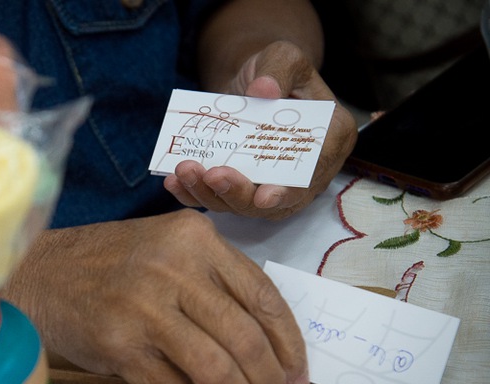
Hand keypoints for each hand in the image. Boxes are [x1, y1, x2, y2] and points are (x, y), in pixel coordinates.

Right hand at [2, 209, 308, 383]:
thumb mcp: (169, 248)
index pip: (264, 296)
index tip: (297, 374)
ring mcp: (143, 306)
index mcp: (196, 237)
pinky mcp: (119, 344)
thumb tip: (267, 346)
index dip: (290, 344)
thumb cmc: (112, 263)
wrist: (41, 273)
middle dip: (267, 379)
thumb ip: (216, 281)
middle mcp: (173, 266)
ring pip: (215, 368)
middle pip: (245, 338)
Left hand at [164, 41, 357, 219]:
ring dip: (212, 195)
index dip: (289, 191)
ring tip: (185, 171)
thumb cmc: (273, 71)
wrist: (250, 82)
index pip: (313, 174)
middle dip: (240, 194)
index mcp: (329, 140)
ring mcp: (272, 185)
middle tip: (211, 175)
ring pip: (243, 206)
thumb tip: (264, 90)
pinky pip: (218, 200)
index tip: (263, 197)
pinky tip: (174, 182)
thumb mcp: (283, 56)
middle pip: (275, 202)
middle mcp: (305, 172)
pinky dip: (194, 195)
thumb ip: (279, 68)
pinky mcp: (243, 188)